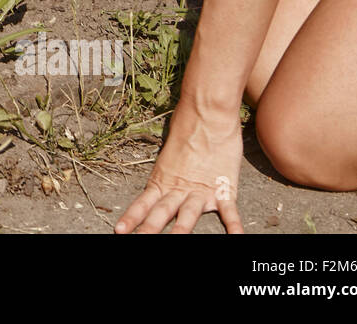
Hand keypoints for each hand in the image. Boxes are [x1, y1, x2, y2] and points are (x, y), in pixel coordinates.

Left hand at [116, 106, 243, 233]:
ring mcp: (201, 190)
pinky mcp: (224, 188)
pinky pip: (229, 212)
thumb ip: (166, 170)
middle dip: (149, 230)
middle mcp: (178, 188)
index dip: (131, 217)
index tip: (119, 231)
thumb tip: (164, 176)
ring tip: (175, 243)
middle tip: (139, 241)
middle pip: (161, 214)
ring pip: (188, 216)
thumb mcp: (170, 152)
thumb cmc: (188, 125)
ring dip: (180, 231)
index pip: (143, 203)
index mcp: (162, 178)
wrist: (208, 113)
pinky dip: (234, 227)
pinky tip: (237, 238)